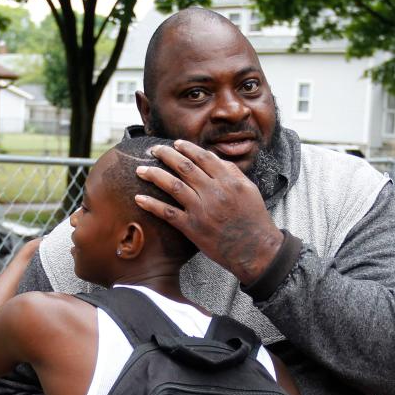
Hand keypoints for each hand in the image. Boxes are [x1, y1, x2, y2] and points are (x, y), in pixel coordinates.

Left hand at [133, 140, 283, 283]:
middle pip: (185, 167)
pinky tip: (139, 198)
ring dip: (154, 175)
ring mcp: (202, 210)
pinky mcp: (193, 228)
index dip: (187, 148)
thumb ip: (233, 172)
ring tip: (141, 170)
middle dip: (166, 155)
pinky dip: (152, 205)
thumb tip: (215, 159)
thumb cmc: (254, 219)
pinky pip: (168, 213)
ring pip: (173, 186)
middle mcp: (214, 192)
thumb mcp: (250, 190)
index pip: (203, 157)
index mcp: (229, 181)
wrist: (256, 251)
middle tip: (153, 150)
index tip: (176, 143)